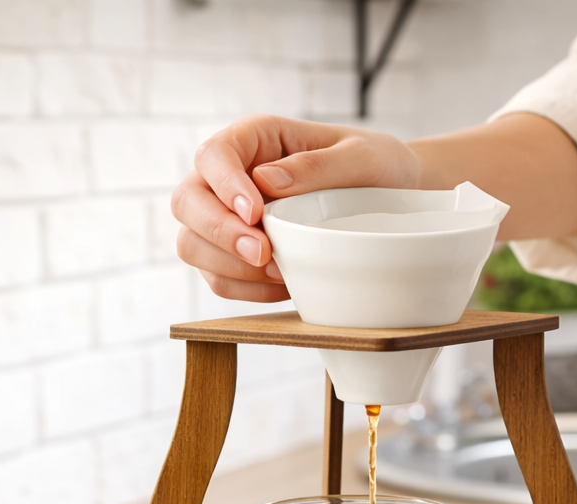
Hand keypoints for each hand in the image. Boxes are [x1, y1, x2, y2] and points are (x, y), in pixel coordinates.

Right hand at [172, 115, 420, 302]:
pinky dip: (244, 290)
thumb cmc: (375, 169)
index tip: (255, 213)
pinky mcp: (232, 256)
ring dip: (229, 266)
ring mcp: (225, 219)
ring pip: (192, 245)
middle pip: (187, 202)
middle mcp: (229, 178)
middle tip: (262, 253)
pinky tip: (281, 285)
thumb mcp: (362, 158)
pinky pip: (217, 279)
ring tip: (279, 271)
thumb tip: (267, 180)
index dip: (225, 186)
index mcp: (255, 140)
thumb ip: (317, 166)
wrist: (390, 202)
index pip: (214, 155)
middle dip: (219, 233)